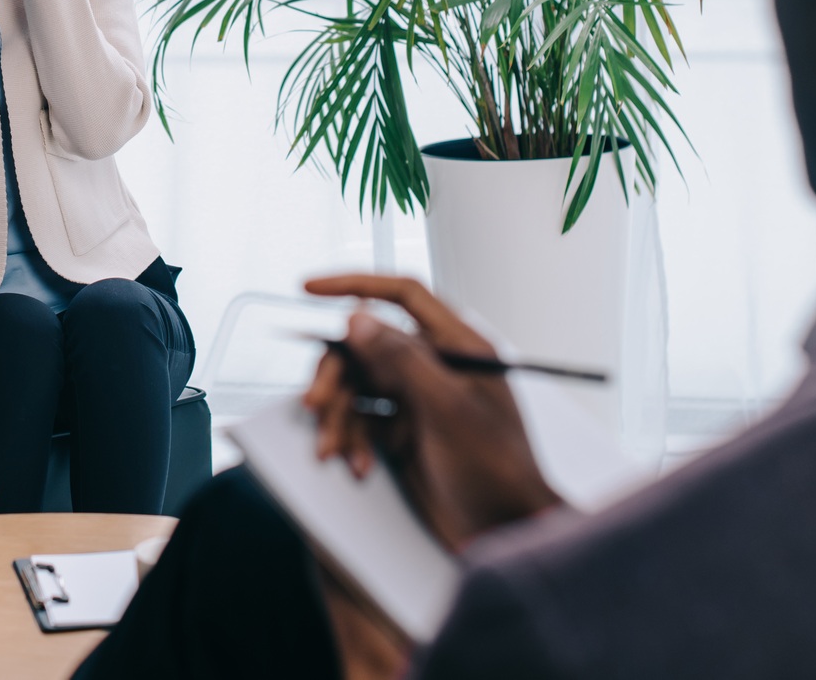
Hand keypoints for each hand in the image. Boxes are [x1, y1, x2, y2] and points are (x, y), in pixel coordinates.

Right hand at [302, 274, 562, 550]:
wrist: (506, 532)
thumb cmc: (497, 470)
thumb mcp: (449, 410)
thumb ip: (403, 359)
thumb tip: (358, 317)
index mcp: (458, 346)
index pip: (402, 294)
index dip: (354, 283)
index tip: (309, 287)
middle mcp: (435, 365)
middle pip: (366, 346)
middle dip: (334, 374)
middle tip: (314, 404)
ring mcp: (418, 399)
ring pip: (357, 385)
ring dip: (339, 416)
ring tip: (332, 450)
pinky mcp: (404, 431)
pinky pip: (361, 419)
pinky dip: (350, 438)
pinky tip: (356, 464)